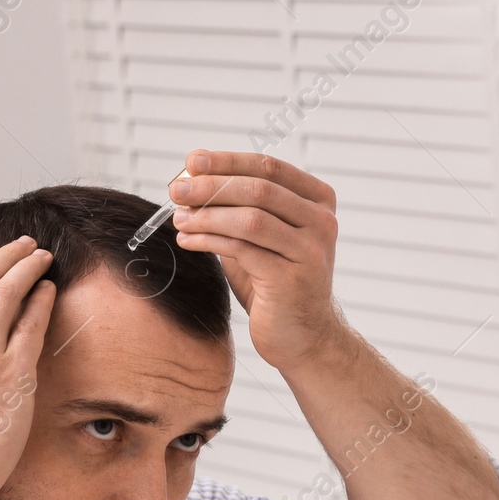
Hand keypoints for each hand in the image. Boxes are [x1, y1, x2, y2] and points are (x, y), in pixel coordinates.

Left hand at [168, 149, 340, 368]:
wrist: (302, 338)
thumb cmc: (275, 286)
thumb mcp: (258, 239)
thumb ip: (236, 210)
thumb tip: (190, 181)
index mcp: (318, 202)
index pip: (269, 167)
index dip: (227, 161)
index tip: (192, 162)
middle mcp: (322, 222)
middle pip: (259, 188)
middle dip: (211, 186)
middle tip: (176, 189)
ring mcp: (310, 251)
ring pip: (251, 218)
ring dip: (207, 215)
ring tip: (179, 218)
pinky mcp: (292, 279)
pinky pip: (243, 249)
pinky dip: (209, 240)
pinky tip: (188, 240)